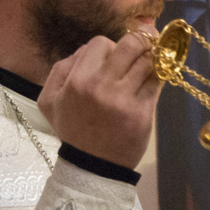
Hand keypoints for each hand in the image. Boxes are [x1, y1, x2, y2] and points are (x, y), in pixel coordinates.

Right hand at [37, 32, 160, 169]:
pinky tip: (155, 75)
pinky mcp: (143, 111)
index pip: (101, 43)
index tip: (112, 59)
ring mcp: (125, 99)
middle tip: (141, 48)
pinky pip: (157, 82)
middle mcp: (102, 85)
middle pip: (131, 44)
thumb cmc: (72, 130)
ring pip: (148, 61)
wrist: (92, 167)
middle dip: (138, 43)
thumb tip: (85, 50)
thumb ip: (61, 68)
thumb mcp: (50, 100)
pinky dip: (159, 75)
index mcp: (78, 80)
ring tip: (149, 62)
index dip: (108, 47)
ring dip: (151, 58)